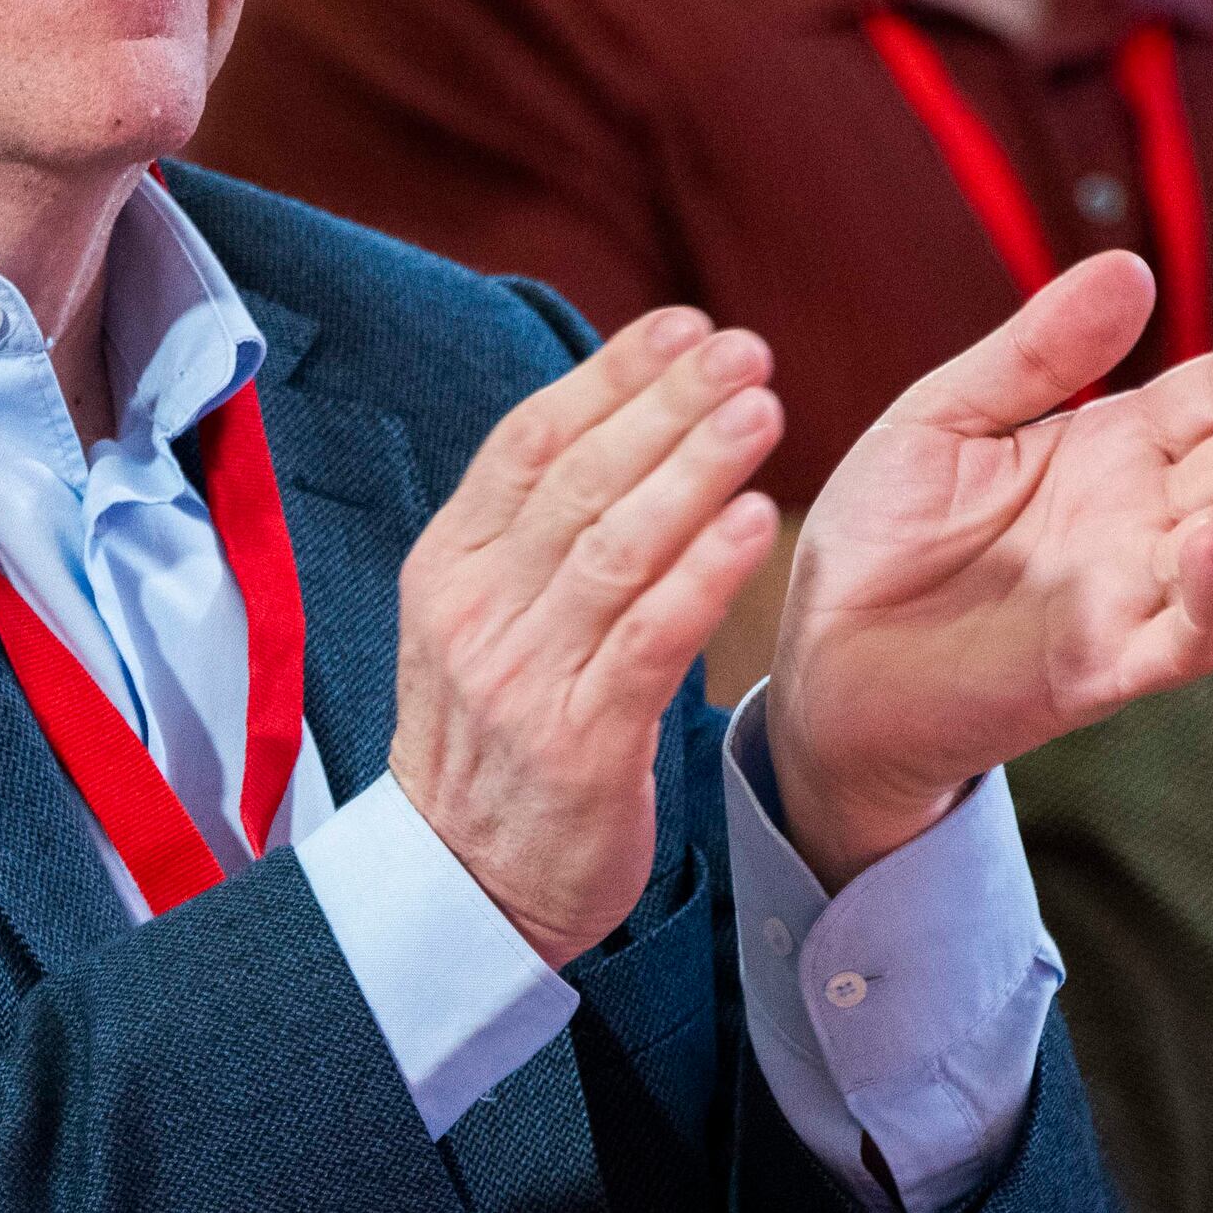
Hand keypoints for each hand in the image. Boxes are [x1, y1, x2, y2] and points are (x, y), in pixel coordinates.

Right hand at [392, 308, 787, 964]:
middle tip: (744, 348)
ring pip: (614, 546)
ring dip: (695, 469)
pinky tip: (757, 524)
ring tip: (764, 409)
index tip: (683, 323)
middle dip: (666, 403)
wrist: (463, 888)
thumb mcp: (481, 625)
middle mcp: (476, 610)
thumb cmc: (494, 744)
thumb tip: (621, 425)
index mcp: (449, 568)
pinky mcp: (578, 741)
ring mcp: (521, 676)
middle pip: (577, 480)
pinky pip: (648, 639)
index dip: (608, 375)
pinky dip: (704, 573)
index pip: (527, 443)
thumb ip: (536, 537)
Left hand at [764, 254, 1212, 882]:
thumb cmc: (882, 537)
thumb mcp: (944, 420)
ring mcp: (1130, 595)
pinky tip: (1209, 544)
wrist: (818, 657)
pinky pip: (1187, 640)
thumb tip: (1131, 266)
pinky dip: (1212, 599)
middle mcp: (1141, 518)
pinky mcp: (1100, 669)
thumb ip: (1034, 354)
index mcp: (1114, 449)